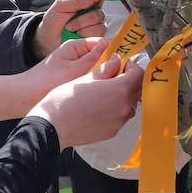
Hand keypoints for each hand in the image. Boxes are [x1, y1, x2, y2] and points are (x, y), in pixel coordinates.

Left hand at [24, 36, 110, 98]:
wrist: (24, 98)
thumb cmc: (43, 82)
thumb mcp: (74, 70)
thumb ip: (95, 60)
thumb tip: (114, 51)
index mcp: (76, 46)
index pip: (103, 44)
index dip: (115, 54)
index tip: (124, 65)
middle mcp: (77, 56)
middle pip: (104, 59)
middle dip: (110, 68)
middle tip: (115, 79)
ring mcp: (77, 69)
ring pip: (99, 72)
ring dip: (104, 79)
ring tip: (105, 89)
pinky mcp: (76, 82)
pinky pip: (93, 82)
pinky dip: (96, 88)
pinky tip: (97, 97)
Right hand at [29, 56, 145, 148]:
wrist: (53, 127)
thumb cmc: (64, 102)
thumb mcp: (85, 77)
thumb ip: (105, 69)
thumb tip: (116, 60)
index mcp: (119, 90)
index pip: (138, 74)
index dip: (131, 66)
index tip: (121, 64)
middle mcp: (123, 107)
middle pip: (137, 89)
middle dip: (129, 80)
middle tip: (114, 75)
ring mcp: (119, 121)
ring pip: (130, 104)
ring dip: (123, 96)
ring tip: (105, 92)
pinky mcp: (112, 131)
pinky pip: (120, 117)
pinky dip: (115, 110)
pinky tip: (99, 106)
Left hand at [33, 0, 106, 56]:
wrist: (51, 37)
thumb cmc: (56, 18)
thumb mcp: (60, 4)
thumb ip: (75, 0)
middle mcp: (93, 4)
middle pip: (100, 0)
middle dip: (88, 6)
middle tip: (77, 11)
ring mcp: (97, 18)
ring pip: (98, 16)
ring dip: (81, 22)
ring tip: (70, 26)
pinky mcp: (99, 31)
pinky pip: (98, 29)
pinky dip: (85, 32)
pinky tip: (77, 33)